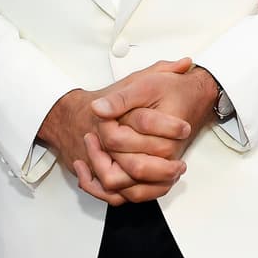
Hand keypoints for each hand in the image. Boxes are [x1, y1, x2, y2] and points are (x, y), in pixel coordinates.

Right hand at [37, 59, 194, 204]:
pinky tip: (153, 187)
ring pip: (118, 183)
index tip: (185, 128)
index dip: (168, 125)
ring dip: (147, 185)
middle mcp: (100, 139)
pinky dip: (130, 194)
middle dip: (160, 165)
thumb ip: (162, 69)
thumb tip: (186, 62)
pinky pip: (110, 194)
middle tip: (180, 165)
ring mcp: (94, 159)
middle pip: (131, 161)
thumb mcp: (136, 79)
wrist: (71, 115)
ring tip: (171, 177)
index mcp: (111, 114)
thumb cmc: (108, 98)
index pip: (142, 121)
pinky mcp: (92, 174)